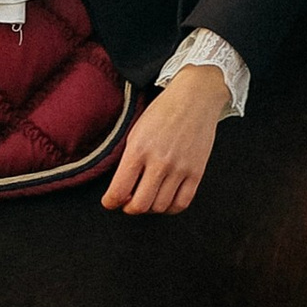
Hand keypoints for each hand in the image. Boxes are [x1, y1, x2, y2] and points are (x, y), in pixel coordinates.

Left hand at [101, 64, 230, 216]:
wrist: (194, 98)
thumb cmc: (162, 112)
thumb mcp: (135, 131)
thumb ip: (128, 160)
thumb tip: (121, 187)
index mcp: (138, 149)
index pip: (119, 190)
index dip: (111, 202)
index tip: (110, 202)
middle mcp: (159, 162)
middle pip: (140, 205)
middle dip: (129, 208)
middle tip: (128, 202)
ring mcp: (180, 169)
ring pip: (160, 207)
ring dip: (150, 208)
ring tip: (147, 198)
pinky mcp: (196, 172)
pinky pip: (182, 203)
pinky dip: (171, 208)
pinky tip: (165, 199)